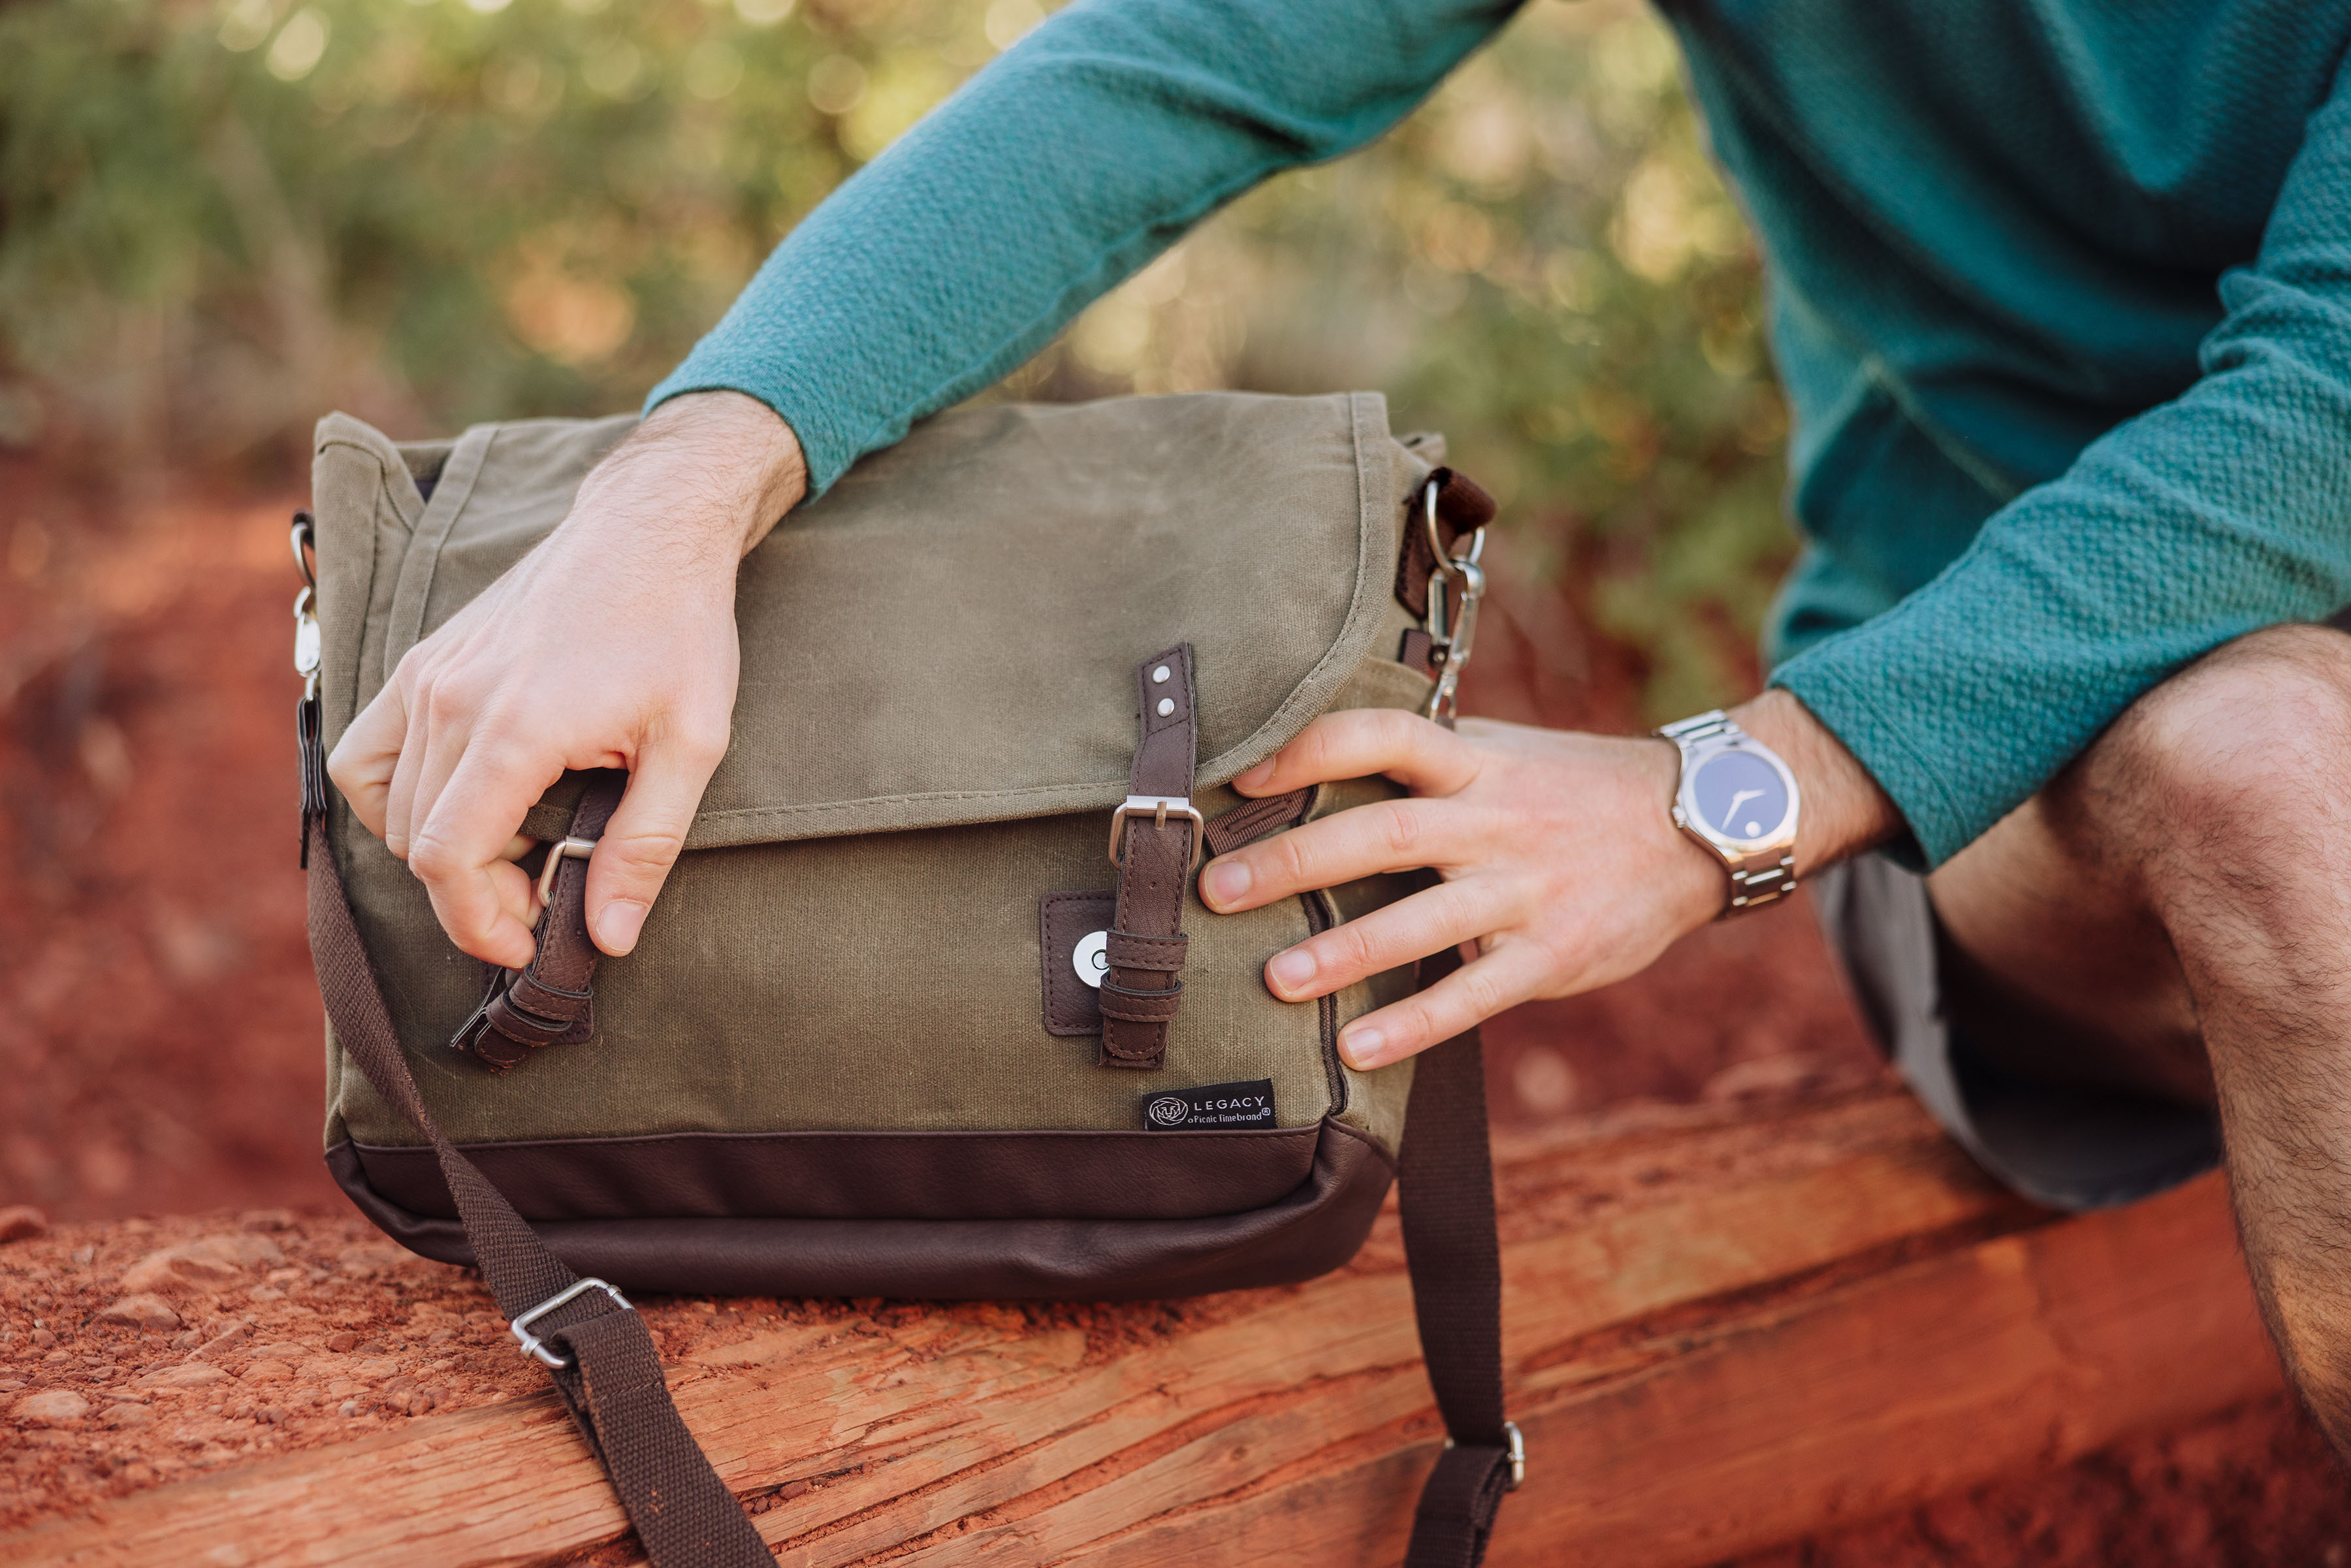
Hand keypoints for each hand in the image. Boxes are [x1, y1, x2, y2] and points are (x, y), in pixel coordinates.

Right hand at [327, 391, 806, 968]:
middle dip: (472, 894)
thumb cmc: (679, 631)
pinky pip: (371, 751)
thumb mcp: (692, 745)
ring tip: (512, 843)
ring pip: (386, 804)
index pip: (445, 860)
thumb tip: (611, 935)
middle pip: (416, 843)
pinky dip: (399, 794)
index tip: (527, 941)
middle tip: (541, 893)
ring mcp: (426, 676)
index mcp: (516, 728)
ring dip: (438, 846)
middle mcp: (451, 700)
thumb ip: (644, 846)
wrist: (649, 531)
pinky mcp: (423, 661)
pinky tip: (467, 798)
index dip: (477, 923)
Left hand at [1196, 690, 1897, 1068]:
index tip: (1242, 773)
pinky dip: (1414, 1023)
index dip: (1310, 747)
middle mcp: (1497, 819)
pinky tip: (1357, 1049)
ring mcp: (1527, 888)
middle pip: (1383, 829)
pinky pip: (1474, 993)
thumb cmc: (1577, 789)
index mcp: (1478, 761)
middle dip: (1295, 860)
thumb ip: (1428, 762)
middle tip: (1217, 889)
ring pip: (1422, 917)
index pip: (1382, 734)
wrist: (1703, 825)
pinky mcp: (1554, 954)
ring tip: (1273, 980)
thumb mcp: (1507, 754)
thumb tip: (1315, 759)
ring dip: (1344, 952)